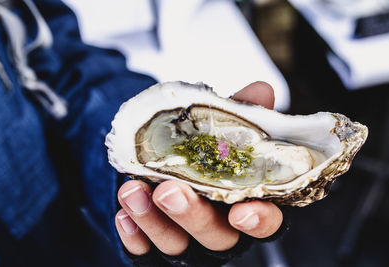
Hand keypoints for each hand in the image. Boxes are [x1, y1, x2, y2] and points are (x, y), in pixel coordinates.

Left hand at [115, 82, 282, 255]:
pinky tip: (123, 214)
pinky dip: (135, 235)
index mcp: (245, 204)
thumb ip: (242, 115)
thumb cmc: (204, 153)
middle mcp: (220, 229)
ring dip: (154, 222)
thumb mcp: (222, 131)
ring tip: (132, 191)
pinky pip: (145, 251)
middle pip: (216, 237)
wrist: (166, 164)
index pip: (265, 223)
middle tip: (169, 191)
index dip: (259, 221)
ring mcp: (188, 242)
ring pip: (176, 246)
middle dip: (193, 216)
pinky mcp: (156, 247)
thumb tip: (262, 89)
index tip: (243, 211)